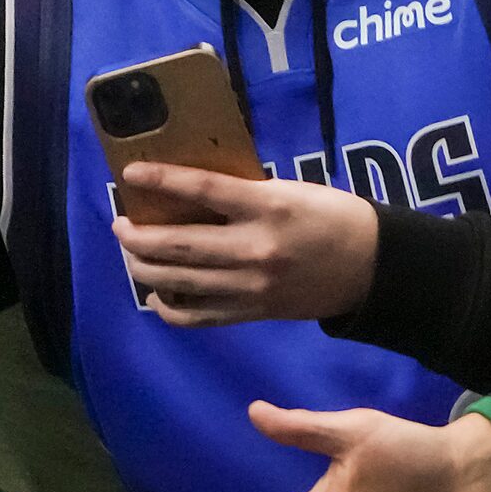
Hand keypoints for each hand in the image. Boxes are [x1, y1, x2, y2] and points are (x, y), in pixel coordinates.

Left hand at [111, 166, 380, 325]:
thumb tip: (188, 193)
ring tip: (131, 255)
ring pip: (179, 283)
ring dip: (144, 270)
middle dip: (138, 237)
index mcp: (268, 207)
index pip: (202, 190)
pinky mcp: (252, 312)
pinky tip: (157, 297)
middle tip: (120, 226)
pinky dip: (169, 309)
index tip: (130, 174)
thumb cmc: (330, 217)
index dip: (161, 181)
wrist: (370, 267)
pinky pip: (197, 317)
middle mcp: (255, 248)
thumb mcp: (290, 190)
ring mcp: (251, 286)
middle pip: (178, 246)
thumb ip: (242, 194)